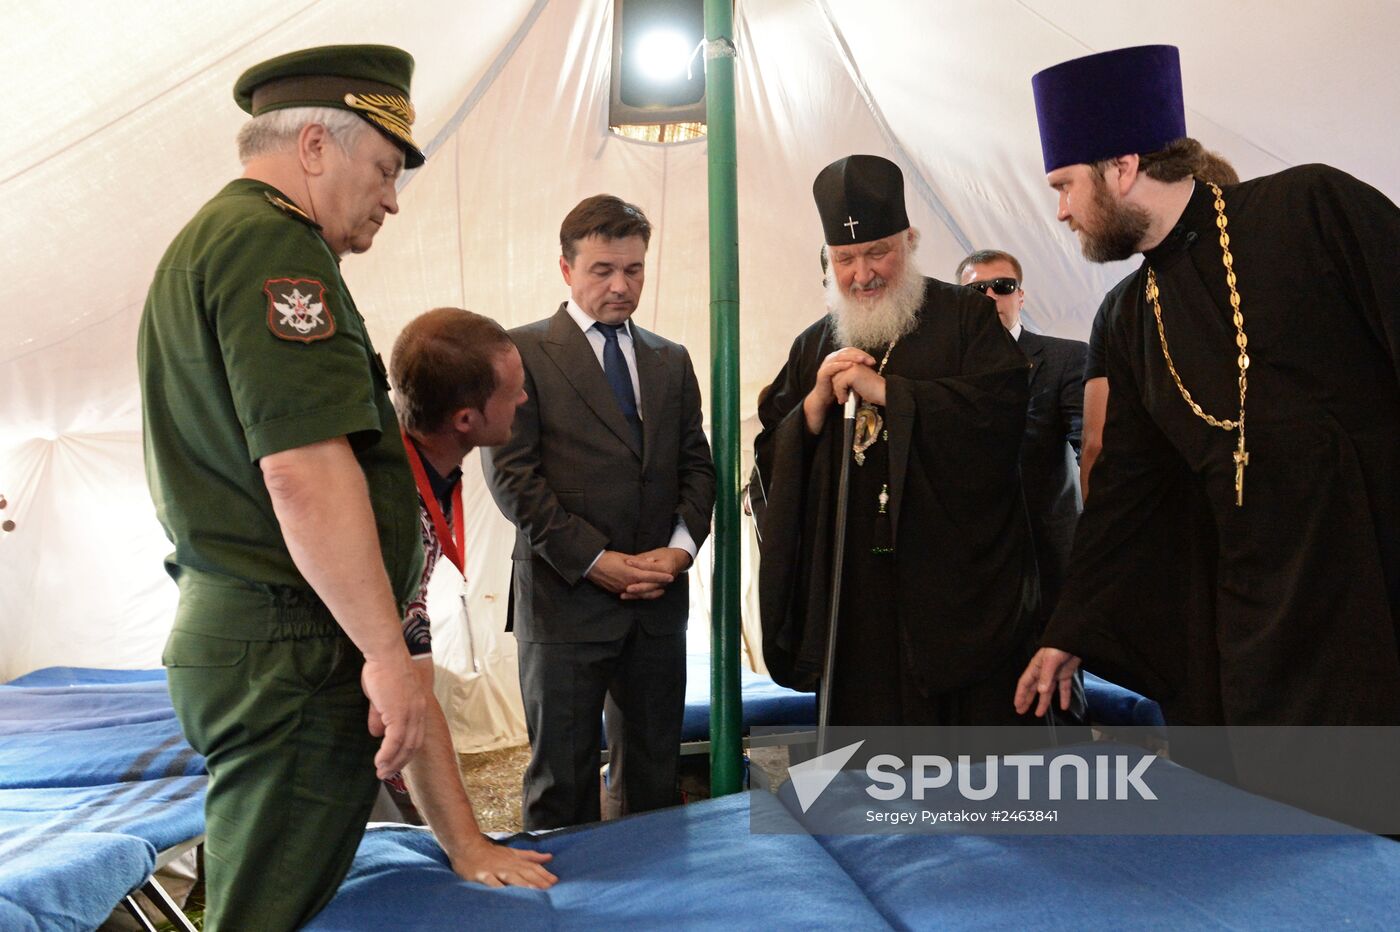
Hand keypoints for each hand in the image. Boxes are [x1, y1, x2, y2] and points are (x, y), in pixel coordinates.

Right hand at [361, 652, 428, 777]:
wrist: (385, 654)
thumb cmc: (382, 670)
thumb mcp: (381, 697)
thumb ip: (380, 715)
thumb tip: (376, 734)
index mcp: (419, 707)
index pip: (417, 735)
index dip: (406, 751)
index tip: (395, 762)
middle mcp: (419, 712)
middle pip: (413, 745)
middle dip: (400, 762)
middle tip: (387, 773)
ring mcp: (411, 714)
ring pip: (405, 746)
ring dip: (393, 762)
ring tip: (381, 772)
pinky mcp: (400, 714)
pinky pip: (394, 741)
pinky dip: (387, 755)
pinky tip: (379, 762)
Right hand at [451, 838, 556, 888]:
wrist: (468, 847)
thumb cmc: (492, 853)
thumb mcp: (513, 852)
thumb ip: (531, 856)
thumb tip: (550, 856)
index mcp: (515, 860)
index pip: (532, 867)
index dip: (544, 874)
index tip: (555, 881)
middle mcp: (507, 865)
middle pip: (525, 872)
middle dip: (538, 880)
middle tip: (549, 888)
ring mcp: (495, 870)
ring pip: (511, 877)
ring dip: (523, 883)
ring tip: (534, 890)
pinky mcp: (482, 875)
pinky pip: (491, 882)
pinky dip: (498, 886)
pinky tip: (504, 892)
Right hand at [586, 550, 674, 597]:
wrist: (591, 566)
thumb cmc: (607, 558)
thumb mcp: (624, 556)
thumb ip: (639, 561)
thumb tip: (651, 561)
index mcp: (630, 573)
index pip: (650, 576)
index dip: (661, 576)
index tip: (670, 576)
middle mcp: (628, 583)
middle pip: (648, 587)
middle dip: (659, 585)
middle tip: (669, 582)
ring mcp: (622, 589)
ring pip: (641, 594)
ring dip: (652, 593)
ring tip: (661, 591)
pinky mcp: (617, 591)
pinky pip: (632, 595)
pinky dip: (641, 595)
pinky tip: (645, 593)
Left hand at [621, 547, 691, 599]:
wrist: (678, 560)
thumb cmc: (665, 555)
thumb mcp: (655, 553)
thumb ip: (644, 558)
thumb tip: (631, 560)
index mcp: (665, 567)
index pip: (650, 566)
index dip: (638, 564)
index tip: (627, 561)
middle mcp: (665, 579)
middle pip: (650, 584)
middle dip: (638, 587)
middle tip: (627, 587)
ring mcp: (663, 585)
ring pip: (648, 592)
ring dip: (636, 594)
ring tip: (624, 595)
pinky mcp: (659, 588)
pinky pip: (648, 595)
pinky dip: (638, 596)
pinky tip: (628, 597)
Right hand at [803, 347, 875, 432]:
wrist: (824, 398)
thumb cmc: (838, 386)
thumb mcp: (849, 376)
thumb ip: (856, 368)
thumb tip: (871, 364)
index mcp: (838, 358)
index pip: (851, 351)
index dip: (862, 353)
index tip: (872, 361)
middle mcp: (832, 358)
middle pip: (846, 351)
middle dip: (859, 355)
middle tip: (869, 360)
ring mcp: (826, 364)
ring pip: (840, 357)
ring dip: (852, 358)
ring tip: (861, 360)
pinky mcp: (823, 372)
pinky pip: (832, 366)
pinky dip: (841, 365)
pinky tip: (850, 366)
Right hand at [1013, 648, 1081, 717]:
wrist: (1074, 639)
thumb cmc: (1059, 645)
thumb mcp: (1050, 660)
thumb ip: (1046, 676)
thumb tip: (1041, 691)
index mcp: (1036, 667)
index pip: (1025, 683)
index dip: (1020, 694)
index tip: (1017, 705)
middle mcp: (1043, 672)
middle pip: (1034, 688)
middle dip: (1027, 699)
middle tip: (1021, 710)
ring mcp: (1054, 673)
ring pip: (1047, 691)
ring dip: (1043, 702)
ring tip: (1039, 713)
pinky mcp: (1065, 674)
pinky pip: (1063, 688)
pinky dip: (1064, 697)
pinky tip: (1064, 706)